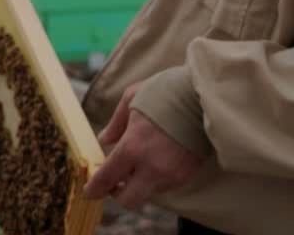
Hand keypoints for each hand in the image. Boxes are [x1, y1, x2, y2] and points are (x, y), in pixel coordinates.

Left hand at [85, 83, 202, 210]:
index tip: (89, 191)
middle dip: (117, 194)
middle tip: (113, 182)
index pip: (106, 179)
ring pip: (148, 193)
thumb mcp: (131, 99)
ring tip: (139, 162)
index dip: (94, 189)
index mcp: (132, 147)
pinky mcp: (186, 176)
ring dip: (139, 184)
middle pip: (128, 200)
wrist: (204, 98)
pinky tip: (157, 160)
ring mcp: (171, 175)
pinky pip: (164, 186)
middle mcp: (151, 167)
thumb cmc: (165, 93)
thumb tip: (104, 140)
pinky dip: (156, 179)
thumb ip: (115, 124)